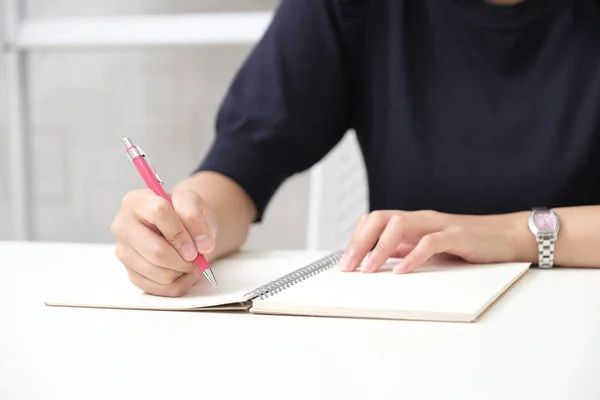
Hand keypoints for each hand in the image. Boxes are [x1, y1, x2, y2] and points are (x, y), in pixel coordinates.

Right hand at [111, 189, 217, 296]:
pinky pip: (158, 289)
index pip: (159, 213)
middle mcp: (122, 226)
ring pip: (158, 273)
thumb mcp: (192, 202)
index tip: (197, 246)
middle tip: (198, 259)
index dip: (181, 233)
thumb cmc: (182, 213)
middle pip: (156, 251)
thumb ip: (196, 216)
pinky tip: (184, 273)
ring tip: (193, 263)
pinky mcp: (130, 274)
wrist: (180, 226)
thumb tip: (202, 245)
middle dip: (184, 259)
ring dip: (183, 272)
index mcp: (135, 201)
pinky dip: (178, 284)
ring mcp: (124, 252)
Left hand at [338, 210, 522, 273]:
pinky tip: (402, 270)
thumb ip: (405, 250)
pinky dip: (413, 256)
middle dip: (360, 242)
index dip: (356, 239)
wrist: (506, 237)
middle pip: (380, 219)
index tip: (344, 263)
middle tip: (348, 267)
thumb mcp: (429, 247)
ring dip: (380, 248)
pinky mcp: (457, 235)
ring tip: (368, 269)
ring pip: (399, 225)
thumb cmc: (467, 244)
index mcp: (412, 221)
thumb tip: (375, 261)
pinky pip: (430, 242)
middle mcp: (421, 219)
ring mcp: (438, 225)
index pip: (374, 220)